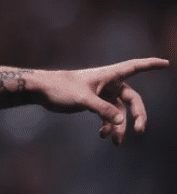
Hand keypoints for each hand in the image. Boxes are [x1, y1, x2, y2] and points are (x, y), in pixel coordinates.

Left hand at [35, 58, 169, 144]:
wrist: (41, 90)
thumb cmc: (60, 88)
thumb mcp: (83, 99)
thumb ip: (102, 109)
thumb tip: (121, 120)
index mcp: (107, 75)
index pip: (134, 67)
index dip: (151, 65)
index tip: (166, 63)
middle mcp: (107, 83)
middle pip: (132, 99)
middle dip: (137, 115)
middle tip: (140, 131)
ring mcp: (101, 93)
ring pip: (119, 111)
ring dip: (119, 126)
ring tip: (114, 141)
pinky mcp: (93, 102)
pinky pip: (108, 115)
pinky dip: (108, 125)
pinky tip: (104, 135)